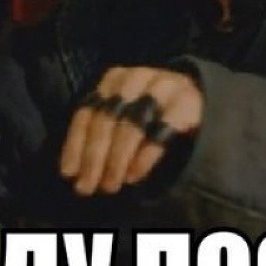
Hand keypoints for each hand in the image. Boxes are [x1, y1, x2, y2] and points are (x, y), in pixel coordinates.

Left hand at [60, 66, 201, 195]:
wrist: (196, 96)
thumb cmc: (149, 110)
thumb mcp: (121, 114)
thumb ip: (99, 133)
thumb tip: (74, 170)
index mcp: (112, 79)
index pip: (86, 113)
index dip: (76, 145)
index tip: (69, 174)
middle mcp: (135, 78)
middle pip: (107, 119)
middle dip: (94, 157)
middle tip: (88, 186)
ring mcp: (162, 87)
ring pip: (132, 125)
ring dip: (117, 158)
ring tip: (111, 184)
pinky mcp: (187, 101)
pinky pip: (162, 131)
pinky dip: (144, 156)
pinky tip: (134, 175)